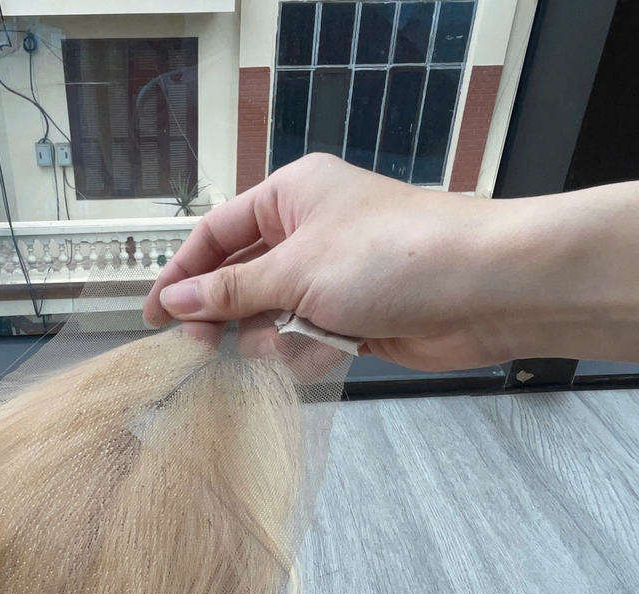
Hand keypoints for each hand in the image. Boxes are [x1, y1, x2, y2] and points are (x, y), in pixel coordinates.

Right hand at [145, 153, 513, 371]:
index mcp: (291, 198)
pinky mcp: (354, 319)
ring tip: (293, 341)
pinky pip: (307, 340)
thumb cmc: (388, 259)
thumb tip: (172, 299)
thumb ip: (229, 292)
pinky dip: (310, 351)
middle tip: (200, 348)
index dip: (181, 274)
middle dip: (225, 315)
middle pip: (241, 280)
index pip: (217, 235)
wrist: (484, 289)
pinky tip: (331, 349)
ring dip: (274, 338)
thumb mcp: (295, 269)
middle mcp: (308, 234)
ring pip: (272, 318)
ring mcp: (332, 279)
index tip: (153, 316)